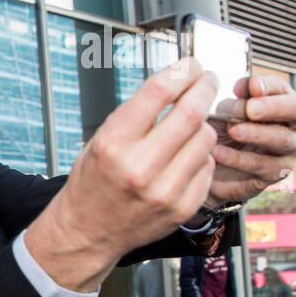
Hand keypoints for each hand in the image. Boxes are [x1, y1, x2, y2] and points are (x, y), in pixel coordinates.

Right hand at [26, 60, 217, 291]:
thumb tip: (177, 84)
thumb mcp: (99, 141)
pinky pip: (206, 167)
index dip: (181, 72)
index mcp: (112, 145)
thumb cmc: (92, 183)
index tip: (191, 65)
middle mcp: (139, 168)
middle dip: (205, 89)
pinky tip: (184, 157)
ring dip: (202, 124)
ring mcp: (164, 190)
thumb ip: (137, 116)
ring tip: (189, 126)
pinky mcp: (182, 207)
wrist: (86, 231)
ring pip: (205, 139)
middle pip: (191, 113)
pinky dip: (200, 155)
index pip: (158, 93)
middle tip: (208, 80)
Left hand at [205, 75, 295, 206]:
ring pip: (281, 139)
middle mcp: (295, 125)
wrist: (216, 166)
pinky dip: (237, 158)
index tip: (252, 86)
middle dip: (274, 107)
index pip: (284, 88)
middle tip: (251, 109)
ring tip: (233, 129)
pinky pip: (260, 164)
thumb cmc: (226, 131)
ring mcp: (290, 150)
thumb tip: (245, 86)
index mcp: (284, 102)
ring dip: (256, 133)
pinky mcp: (275, 173)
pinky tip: (218, 152)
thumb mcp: (228, 111)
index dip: (269, 85)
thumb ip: (238, 98)